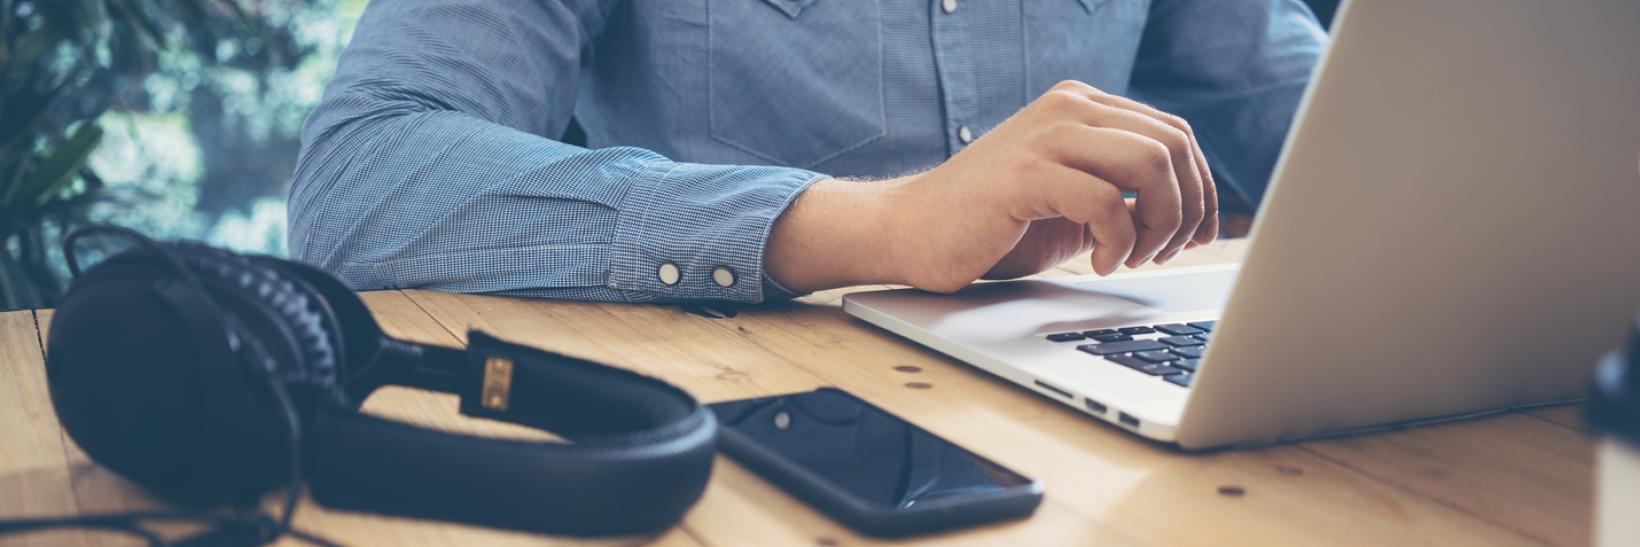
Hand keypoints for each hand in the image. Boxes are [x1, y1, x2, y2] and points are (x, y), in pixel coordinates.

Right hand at [765, 80, 1216, 293]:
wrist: (909, 232)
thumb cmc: (990, 226)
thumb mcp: (1071, 199)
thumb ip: (1122, 190)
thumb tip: (1191, 211)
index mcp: (1082, 107)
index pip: (1175, 134)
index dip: (1200, 191)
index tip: (1193, 237)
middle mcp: (1069, 108)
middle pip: (1174, 146)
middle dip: (1185, 210)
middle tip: (1160, 253)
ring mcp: (1046, 136)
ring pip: (1151, 165)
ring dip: (1158, 224)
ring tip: (1129, 257)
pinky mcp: (1025, 174)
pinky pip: (1105, 201)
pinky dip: (1117, 243)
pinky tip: (1096, 264)